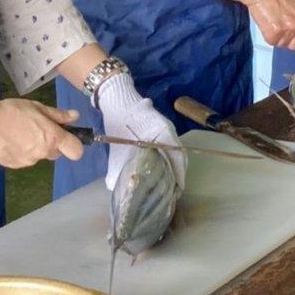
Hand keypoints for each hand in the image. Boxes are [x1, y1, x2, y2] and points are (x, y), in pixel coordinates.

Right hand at [0, 99, 83, 167]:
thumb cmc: (12, 112)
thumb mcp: (37, 107)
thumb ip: (57, 114)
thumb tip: (74, 117)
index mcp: (52, 138)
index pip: (76, 151)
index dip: (75, 143)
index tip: (68, 135)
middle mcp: (43, 153)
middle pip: (57, 152)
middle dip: (52, 142)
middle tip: (39, 128)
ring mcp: (29, 162)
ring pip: (40, 155)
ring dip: (36, 146)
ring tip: (20, 132)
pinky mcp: (15, 166)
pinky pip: (25, 158)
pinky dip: (22, 151)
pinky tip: (11, 140)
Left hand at [94, 72, 185, 191]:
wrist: (118, 101)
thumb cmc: (118, 123)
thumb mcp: (116, 149)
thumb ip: (117, 168)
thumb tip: (113, 189)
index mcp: (163, 135)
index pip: (178, 158)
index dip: (179, 175)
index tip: (178, 191)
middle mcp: (169, 133)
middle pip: (180, 158)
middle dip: (178, 176)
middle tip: (172, 194)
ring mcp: (167, 131)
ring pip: (176, 154)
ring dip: (175, 169)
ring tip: (168, 186)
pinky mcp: (162, 132)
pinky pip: (170, 149)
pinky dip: (169, 162)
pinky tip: (161, 172)